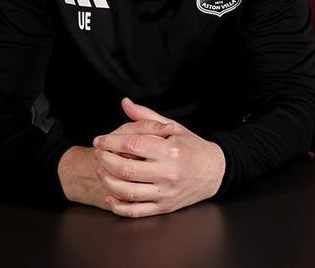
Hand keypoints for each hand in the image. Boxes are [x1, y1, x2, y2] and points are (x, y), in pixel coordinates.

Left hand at [89, 97, 224, 217]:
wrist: (215, 172)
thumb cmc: (193, 148)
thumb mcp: (175, 128)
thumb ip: (147, 117)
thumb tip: (126, 103)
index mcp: (170, 150)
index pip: (132, 144)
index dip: (111, 141)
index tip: (100, 140)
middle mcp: (168, 172)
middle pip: (125, 168)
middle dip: (105, 160)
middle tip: (98, 154)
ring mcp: (165, 192)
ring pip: (126, 191)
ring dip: (107, 181)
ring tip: (101, 171)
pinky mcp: (164, 207)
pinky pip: (135, 210)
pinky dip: (118, 205)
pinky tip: (110, 195)